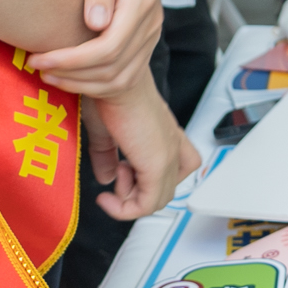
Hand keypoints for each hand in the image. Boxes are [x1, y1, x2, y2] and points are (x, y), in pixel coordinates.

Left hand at [29, 0, 162, 95]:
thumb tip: (95, 24)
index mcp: (141, 2)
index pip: (108, 47)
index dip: (72, 60)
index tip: (39, 58)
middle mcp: (151, 25)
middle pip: (112, 68)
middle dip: (71, 74)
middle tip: (36, 65)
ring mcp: (150, 37)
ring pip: (119, 79)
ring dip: (81, 83)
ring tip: (48, 74)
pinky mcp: (143, 45)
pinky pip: (122, 77)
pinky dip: (94, 85)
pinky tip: (68, 77)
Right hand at [86, 73, 200, 219]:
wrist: (108, 78)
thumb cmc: (105, 94)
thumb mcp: (104, 130)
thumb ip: (106, 156)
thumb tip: (107, 178)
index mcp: (165, 133)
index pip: (183, 165)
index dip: (152, 177)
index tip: (119, 171)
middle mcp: (172, 144)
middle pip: (167, 188)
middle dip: (136, 192)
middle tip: (116, 172)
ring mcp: (168, 154)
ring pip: (158, 200)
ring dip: (129, 200)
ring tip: (114, 174)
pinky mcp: (157, 163)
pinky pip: (147, 204)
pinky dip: (125, 209)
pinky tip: (105, 196)